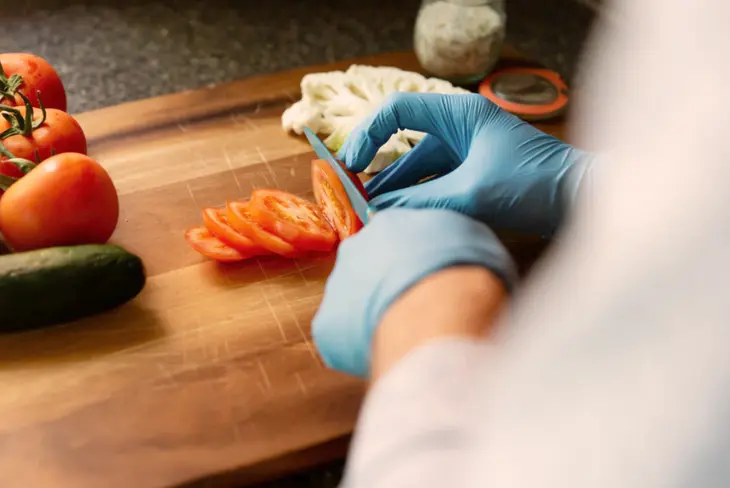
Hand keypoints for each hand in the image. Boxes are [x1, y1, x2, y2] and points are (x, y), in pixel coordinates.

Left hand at [312, 208, 516, 377]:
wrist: (440, 314)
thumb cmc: (462, 273)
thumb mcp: (471, 236)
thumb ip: (448, 238)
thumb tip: (450, 249)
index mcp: (390, 223)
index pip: (395, 239)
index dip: (413, 260)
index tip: (426, 276)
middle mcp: (355, 248)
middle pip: (368, 268)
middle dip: (387, 286)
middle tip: (414, 306)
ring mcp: (336, 286)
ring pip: (353, 302)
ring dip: (373, 315)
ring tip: (404, 333)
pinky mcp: (327, 325)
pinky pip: (343, 336)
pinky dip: (360, 345)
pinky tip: (387, 350)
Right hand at [337, 92, 593, 236]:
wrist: (583, 201)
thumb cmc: (534, 184)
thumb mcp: (471, 193)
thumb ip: (420, 200)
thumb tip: (377, 210)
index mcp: (459, 113)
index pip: (397, 110)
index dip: (368, 134)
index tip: (351, 163)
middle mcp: (460, 128)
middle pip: (405, 144)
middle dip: (378, 171)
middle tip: (352, 197)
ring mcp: (467, 153)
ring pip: (419, 169)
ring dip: (396, 190)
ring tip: (369, 214)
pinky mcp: (474, 175)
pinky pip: (435, 184)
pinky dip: (418, 200)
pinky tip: (400, 218)